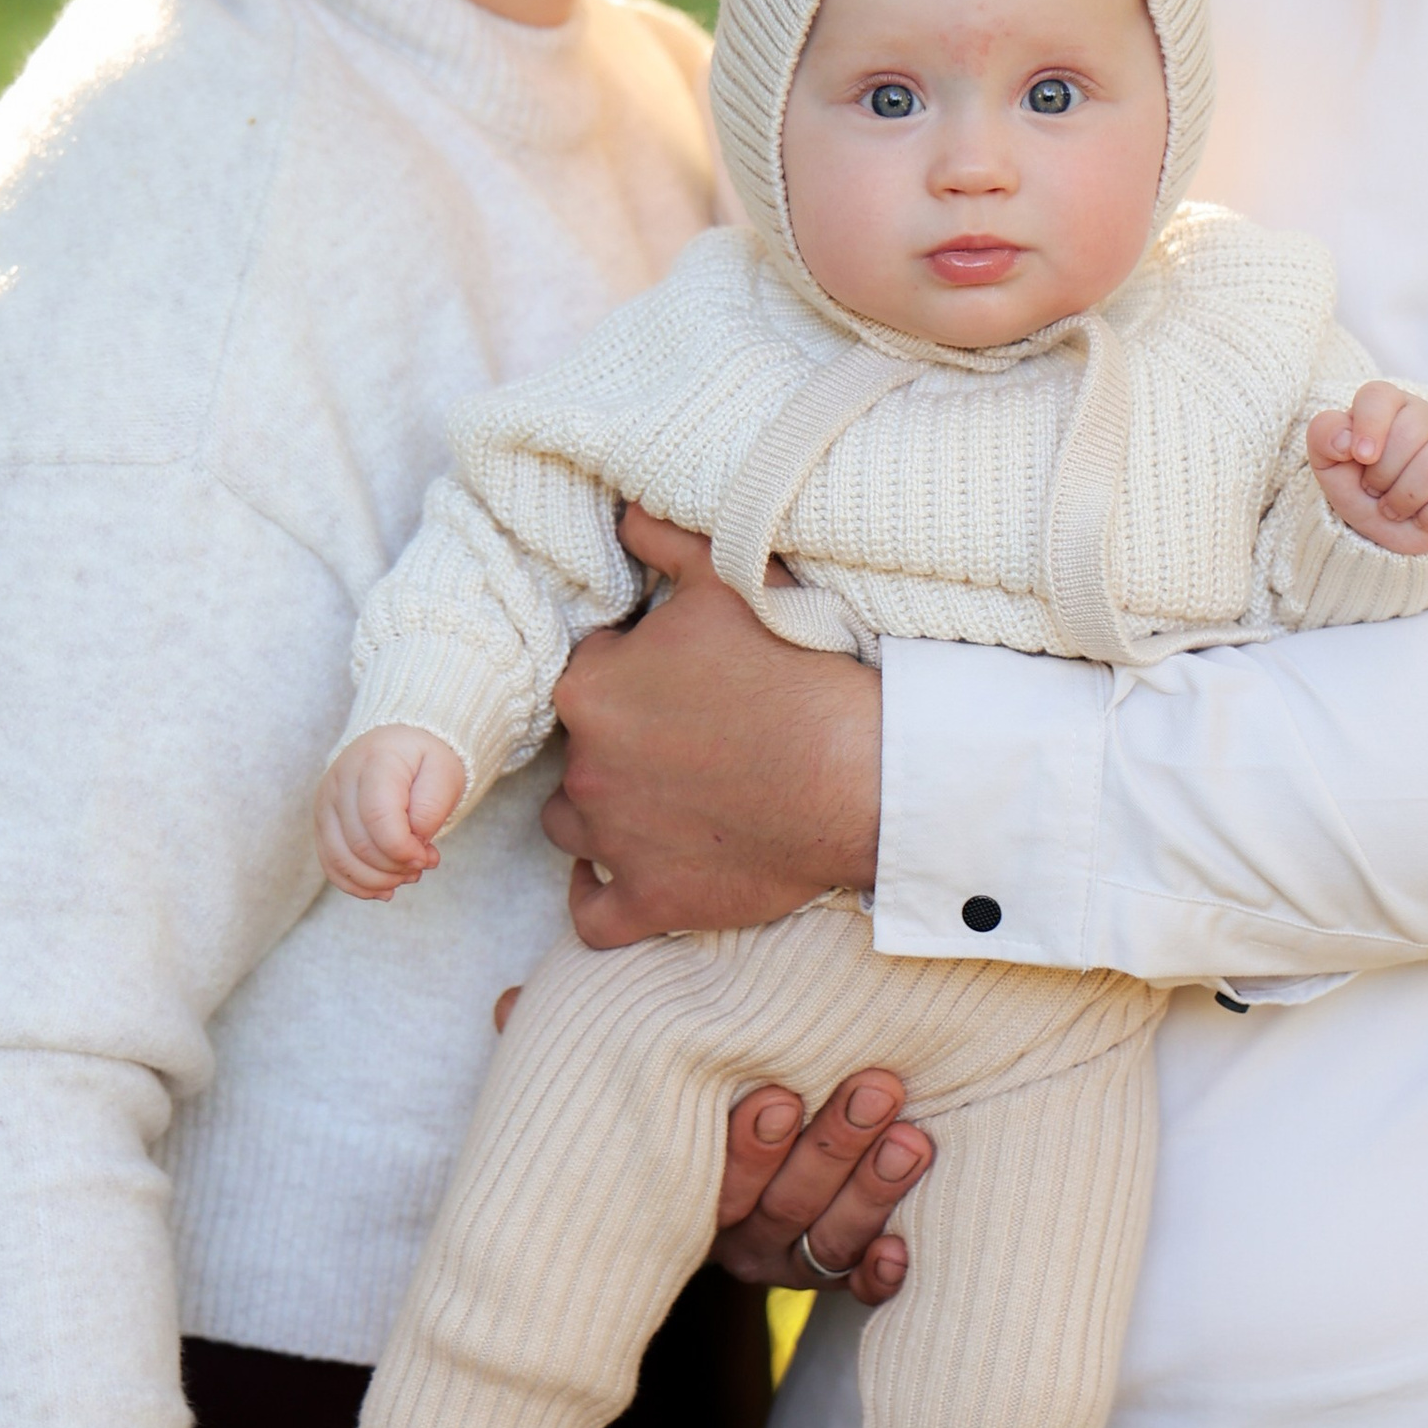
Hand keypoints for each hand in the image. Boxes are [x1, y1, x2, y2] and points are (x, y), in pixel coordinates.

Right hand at [318, 724, 466, 898]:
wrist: (398, 743)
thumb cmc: (425, 759)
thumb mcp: (444, 773)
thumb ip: (431, 809)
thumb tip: (414, 847)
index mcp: (375, 761)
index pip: (378, 818)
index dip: (403, 850)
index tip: (428, 857)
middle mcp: (341, 780)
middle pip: (360, 844)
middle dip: (396, 868)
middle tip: (423, 864)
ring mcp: (325, 802)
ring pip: (342, 860)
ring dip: (379, 880)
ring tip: (407, 874)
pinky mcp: (322, 822)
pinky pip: (330, 864)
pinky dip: (357, 885)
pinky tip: (384, 888)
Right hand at [488, 982, 930, 1310]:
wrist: (753, 1114)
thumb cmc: (676, 1089)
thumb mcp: (627, 1066)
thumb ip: (579, 1040)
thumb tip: (506, 1005)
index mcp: (689, 1197)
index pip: (714, 1189)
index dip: (744, 1151)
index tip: (773, 1094)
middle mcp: (736, 1235)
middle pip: (782, 1209)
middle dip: (830, 1149)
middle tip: (874, 1087)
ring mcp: (790, 1254)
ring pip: (828, 1240)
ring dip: (871, 1191)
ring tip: (911, 1137)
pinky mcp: (846, 1266)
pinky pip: (862, 1284)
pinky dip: (882, 1272)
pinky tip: (904, 1254)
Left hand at [541, 508, 880, 950]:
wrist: (857, 775)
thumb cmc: (795, 673)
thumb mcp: (730, 579)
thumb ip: (663, 537)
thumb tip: (622, 510)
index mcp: (591, 687)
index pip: (587, 674)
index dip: (631, 673)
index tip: (678, 680)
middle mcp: (586, 766)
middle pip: (576, 750)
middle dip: (616, 742)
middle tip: (681, 737)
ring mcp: (614, 841)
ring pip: (571, 827)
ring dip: (600, 813)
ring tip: (653, 799)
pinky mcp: (650, 901)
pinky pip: (593, 916)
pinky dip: (598, 901)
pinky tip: (617, 881)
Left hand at [1305, 386, 1427, 556]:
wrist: (1384, 525)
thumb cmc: (1357, 483)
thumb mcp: (1329, 462)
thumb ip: (1324, 437)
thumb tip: (1345, 440)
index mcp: (1387, 404)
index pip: (1379, 397)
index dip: (1369, 426)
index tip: (1361, 457)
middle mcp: (1426, 418)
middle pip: (1409, 435)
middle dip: (1381, 476)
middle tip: (1374, 489)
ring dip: (1403, 500)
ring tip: (1392, 506)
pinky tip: (1421, 515)